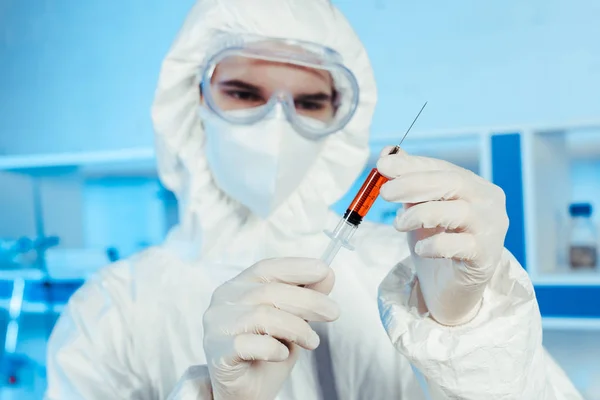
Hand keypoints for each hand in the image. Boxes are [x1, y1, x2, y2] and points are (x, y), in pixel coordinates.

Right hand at [202, 258, 338, 399]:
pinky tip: (282, 355)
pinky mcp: (217, 351)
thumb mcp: (292, 319)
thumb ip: (305, 295)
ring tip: (312, 342)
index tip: (324, 271)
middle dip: (308, 300)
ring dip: (297, 328)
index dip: (296, 267)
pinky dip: (273, 348)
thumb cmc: (267, 351)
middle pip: (269, 290)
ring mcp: (216, 325)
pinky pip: (249, 344)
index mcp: (238, 286)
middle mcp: (223, 300)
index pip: (266, 268)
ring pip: (263, 315)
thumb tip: (328, 274)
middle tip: (333, 312)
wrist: (247, 392)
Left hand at [377, 148, 508, 325]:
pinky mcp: (486, 256)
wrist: (452, 288)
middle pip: (453, 182)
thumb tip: (385, 154)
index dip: (411, 165)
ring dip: (421, 214)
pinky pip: (459, 245)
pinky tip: (421, 248)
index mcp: (472, 184)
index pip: (441, 167)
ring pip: (459, 211)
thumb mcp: (418, 207)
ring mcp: (492, 228)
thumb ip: (407, 182)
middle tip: (385, 192)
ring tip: (399, 224)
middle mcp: (488, 201)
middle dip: (414, 184)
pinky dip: (434, 245)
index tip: (382, 165)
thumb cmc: (437, 242)